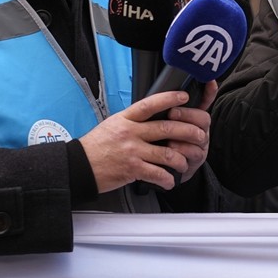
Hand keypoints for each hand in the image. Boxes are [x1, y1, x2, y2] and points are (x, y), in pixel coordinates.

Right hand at [80, 84, 215, 192]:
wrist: (78, 166)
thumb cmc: (96, 146)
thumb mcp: (113, 125)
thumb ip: (133, 121)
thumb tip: (153, 116)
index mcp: (126, 119)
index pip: (150, 104)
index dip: (169, 99)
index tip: (184, 96)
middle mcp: (131, 133)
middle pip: (167, 128)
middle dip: (189, 132)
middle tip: (199, 135)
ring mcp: (132, 151)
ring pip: (167, 153)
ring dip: (181, 159)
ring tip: (185, 162)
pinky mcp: (132, 169)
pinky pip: (157, 173)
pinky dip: (167, 178)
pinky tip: (170, 180)